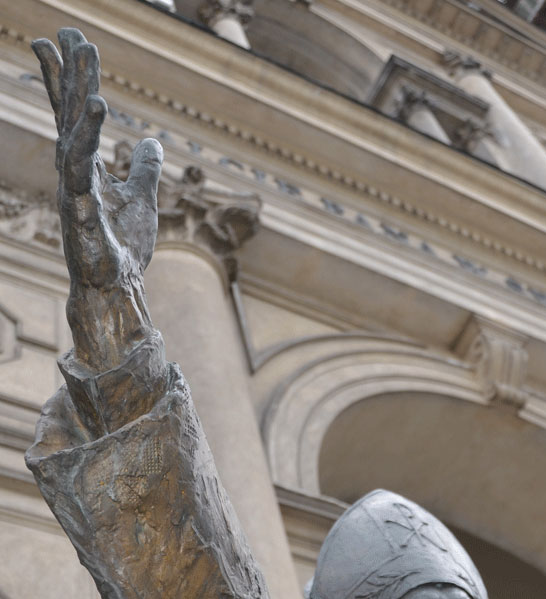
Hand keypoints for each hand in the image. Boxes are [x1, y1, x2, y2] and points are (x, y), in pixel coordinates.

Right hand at [32, 29, 162, 371]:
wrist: (115, 288)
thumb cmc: (122, 245)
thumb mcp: (141, 197)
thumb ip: (143, 168)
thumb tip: (150, 140)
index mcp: (86, 164)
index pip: (75, 112)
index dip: (69, 77)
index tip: (64, 39)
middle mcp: (74, 171)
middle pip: (71, 114)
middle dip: (70, 73)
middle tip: (69, 32)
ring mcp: (75, 190)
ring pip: (73, 135)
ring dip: (77, 97)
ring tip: (85, 60)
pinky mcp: (82, 211)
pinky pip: (83, 171)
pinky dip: (89, 141)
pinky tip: (97, 111)